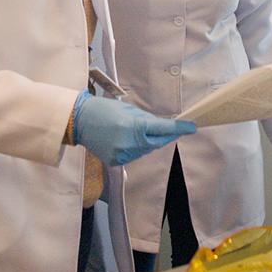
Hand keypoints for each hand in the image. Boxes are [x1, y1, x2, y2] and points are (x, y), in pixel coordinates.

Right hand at [73, 92, 196, 165]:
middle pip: (157, 142)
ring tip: (135, 130)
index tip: (192, 127)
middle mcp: (131, 144)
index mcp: (135, 127)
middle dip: (164, 136)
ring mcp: (123, 155)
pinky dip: (136, 148)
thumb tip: (162, 126)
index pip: (163, 129)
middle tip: (168, 128)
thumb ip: (147, 120)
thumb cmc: (104, 110)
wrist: (80, 121)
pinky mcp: (117, 162)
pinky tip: (126, 139)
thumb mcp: (129, 110)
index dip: (180, 129)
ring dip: (148, 142)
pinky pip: (134, 155)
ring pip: (146, 150)